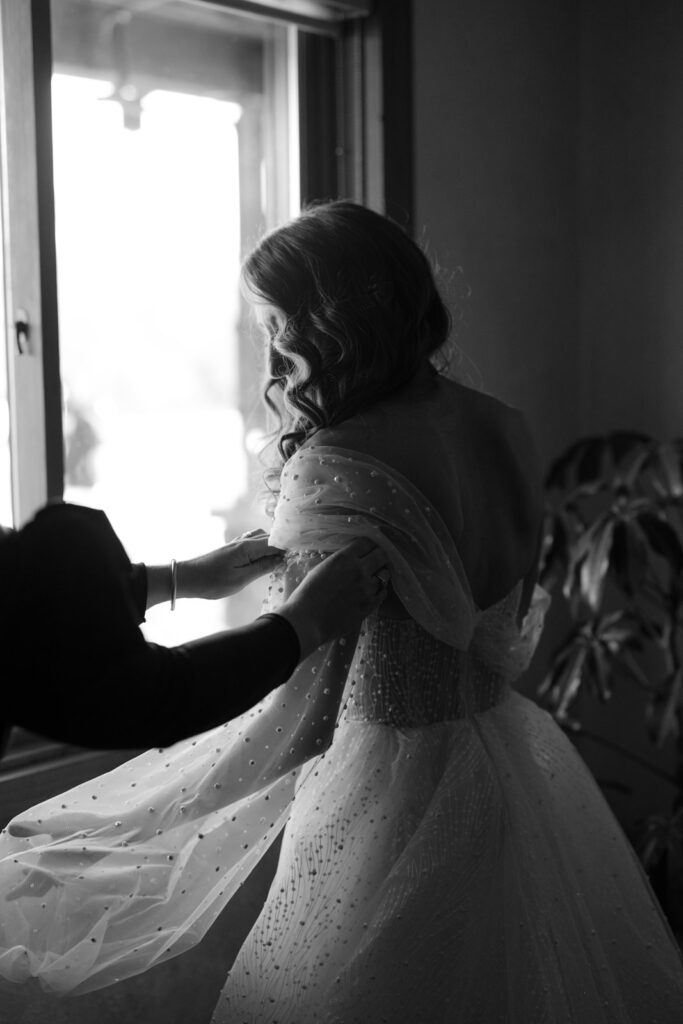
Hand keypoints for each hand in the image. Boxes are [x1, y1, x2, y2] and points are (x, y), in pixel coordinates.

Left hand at [145, 529, 284, 607]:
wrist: (187, 578)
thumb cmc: (212, 582)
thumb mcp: (241, 579)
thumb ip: (262, 568)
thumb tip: (282, 560)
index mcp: (248, 547)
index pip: (276, 543)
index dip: (289, 548)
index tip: (302, 554)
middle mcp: (244, 541)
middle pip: (271, 538)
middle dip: (283, 546)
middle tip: (296, 558)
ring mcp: (237, 543)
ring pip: (262, 538)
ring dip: (272, 546)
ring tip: (281, 559)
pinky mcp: (232, 549)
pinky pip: (252, 542)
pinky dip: (262, 547)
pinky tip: (264, 557)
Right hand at [276, 538, 389, 658]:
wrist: (307, 620)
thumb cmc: (307, 594)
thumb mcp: (320, 568)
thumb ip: (339, 561)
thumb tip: (350, 557)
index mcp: (345, 558)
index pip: (368, 542)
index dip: (370, 542)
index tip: (369, 545)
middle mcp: (360, 571)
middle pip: (382, 555)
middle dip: (380, 555)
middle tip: (376, 559)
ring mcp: (367, 589)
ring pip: (384, 575)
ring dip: (379, 573)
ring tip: (373, 576)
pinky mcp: (369, 605)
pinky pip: (383, 593)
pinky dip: (380, 589)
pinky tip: (373, 590)